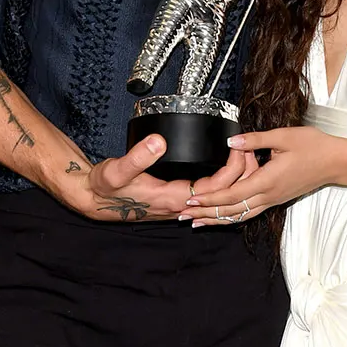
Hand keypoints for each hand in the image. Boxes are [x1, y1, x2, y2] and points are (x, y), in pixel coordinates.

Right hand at [58, 132, 261, 221]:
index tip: (240, 145)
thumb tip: (158, 142)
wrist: (94, 200)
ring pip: (218, 196)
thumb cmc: (105, 187)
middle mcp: (181, 205)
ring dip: (235, 178)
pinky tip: (227, 170)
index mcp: (174, 197)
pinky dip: (222, 182)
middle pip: (224, 194)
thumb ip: (137, 157)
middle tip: (252, 147)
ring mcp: (180, 204)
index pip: (217, 187)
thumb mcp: (116, 171)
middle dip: (242, 173)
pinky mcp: (176, 199)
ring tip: (246, 155)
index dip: (233, 167)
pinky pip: (208, 194)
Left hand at [179, 126, 339, 226]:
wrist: (336, 162)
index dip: (210, 198)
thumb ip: (255, 140)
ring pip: (240, 216)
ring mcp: (273, 200)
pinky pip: (250, 212)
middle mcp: (269, 195)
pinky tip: (222, 217)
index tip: (191, 199)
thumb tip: (230, 142)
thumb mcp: (284, 136)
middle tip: (183, 216)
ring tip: (197, 223)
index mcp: (268, 181)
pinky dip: (232, 216)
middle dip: (206, 214)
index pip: (232, 194)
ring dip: (217, 220)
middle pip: (232, 210)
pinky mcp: (277, 199)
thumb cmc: (313, 146)